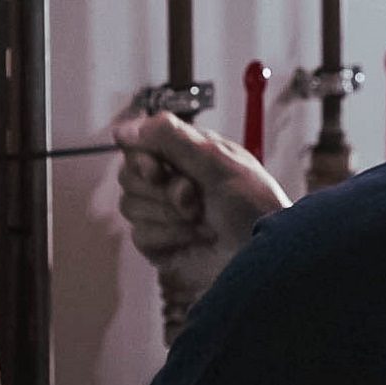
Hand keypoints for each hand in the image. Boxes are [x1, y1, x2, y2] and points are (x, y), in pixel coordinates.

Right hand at [111, 111, 290, 339]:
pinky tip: (196, 237)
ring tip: (201, 220)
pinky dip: (168, 236)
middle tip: (194, 198)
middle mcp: (173, 180)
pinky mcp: (162, 244)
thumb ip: (170, 138)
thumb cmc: (252, 204)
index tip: (159, 170)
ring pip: (130, 205)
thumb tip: (122, 130)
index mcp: (187, 153)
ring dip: (168, 214)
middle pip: (128, 176)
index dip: (141, 157)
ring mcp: (166, 213)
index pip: (139, 145)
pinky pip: (140, 235)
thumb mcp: (216, 160)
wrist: (263, 254)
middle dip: (162, 190)